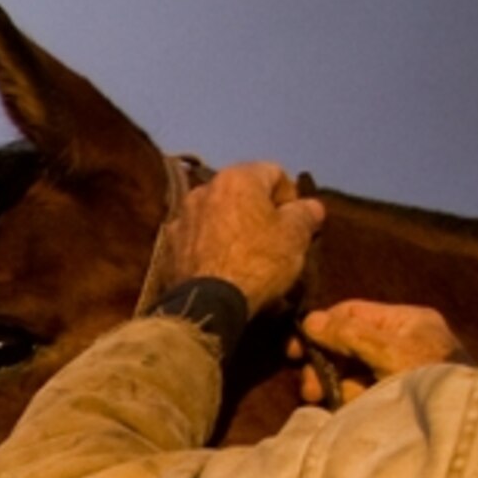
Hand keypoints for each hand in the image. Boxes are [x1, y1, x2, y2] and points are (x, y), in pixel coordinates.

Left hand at [140, 161, 323, 314]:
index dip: (291, 196)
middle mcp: (203, 190)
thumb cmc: (258, 262)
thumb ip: (306, 214)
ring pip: (217, 217)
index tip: (296, 223)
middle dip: (260, 214)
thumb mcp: (296, 236)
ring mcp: (180, 219)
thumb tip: (310, 207)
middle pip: (242, 195)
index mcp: (236, 177)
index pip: (274, 173)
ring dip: (233, 230)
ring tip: (247, 258)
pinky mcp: (167, 248)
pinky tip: (222, 269)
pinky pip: (198, 240)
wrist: (208, 305)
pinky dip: (211, 248)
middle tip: (275, 241)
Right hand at [294, 299, 461, 404]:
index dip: (321, 327)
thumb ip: (350, 335)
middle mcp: (400, 342)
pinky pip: (360, 394)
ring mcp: (395, 372)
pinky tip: (350, 411)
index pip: (352, 313)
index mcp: (406, 321)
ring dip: (338, 388)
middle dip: (325, 365)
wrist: (462, 426)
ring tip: (338, 403)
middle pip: (346, 345)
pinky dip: (351, 402)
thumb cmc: (431, 378)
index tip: (294, 351)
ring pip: (349, 373)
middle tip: (309, 390)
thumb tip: (310, 321)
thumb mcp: (390, 351)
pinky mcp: (391, 397)